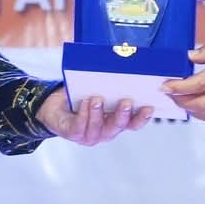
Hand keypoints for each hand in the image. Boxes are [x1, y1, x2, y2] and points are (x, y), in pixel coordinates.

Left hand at [38, 86, 153, 144]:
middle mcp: (105, 132)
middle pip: (117, 126)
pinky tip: (85, 102)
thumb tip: (124, 68)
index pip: (133, 123)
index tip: (149, 107)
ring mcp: (89, 135)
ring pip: (98, 127)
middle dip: (123, 114)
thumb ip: (112, 87)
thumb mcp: (99, 92)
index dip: (142, 118)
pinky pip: (79, 126)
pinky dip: (83, 114)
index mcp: (115, 122)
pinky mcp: (73, 134)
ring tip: (98, 99)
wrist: (55, 107)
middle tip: (127, 101)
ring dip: (98, 113)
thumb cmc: (80, 98)